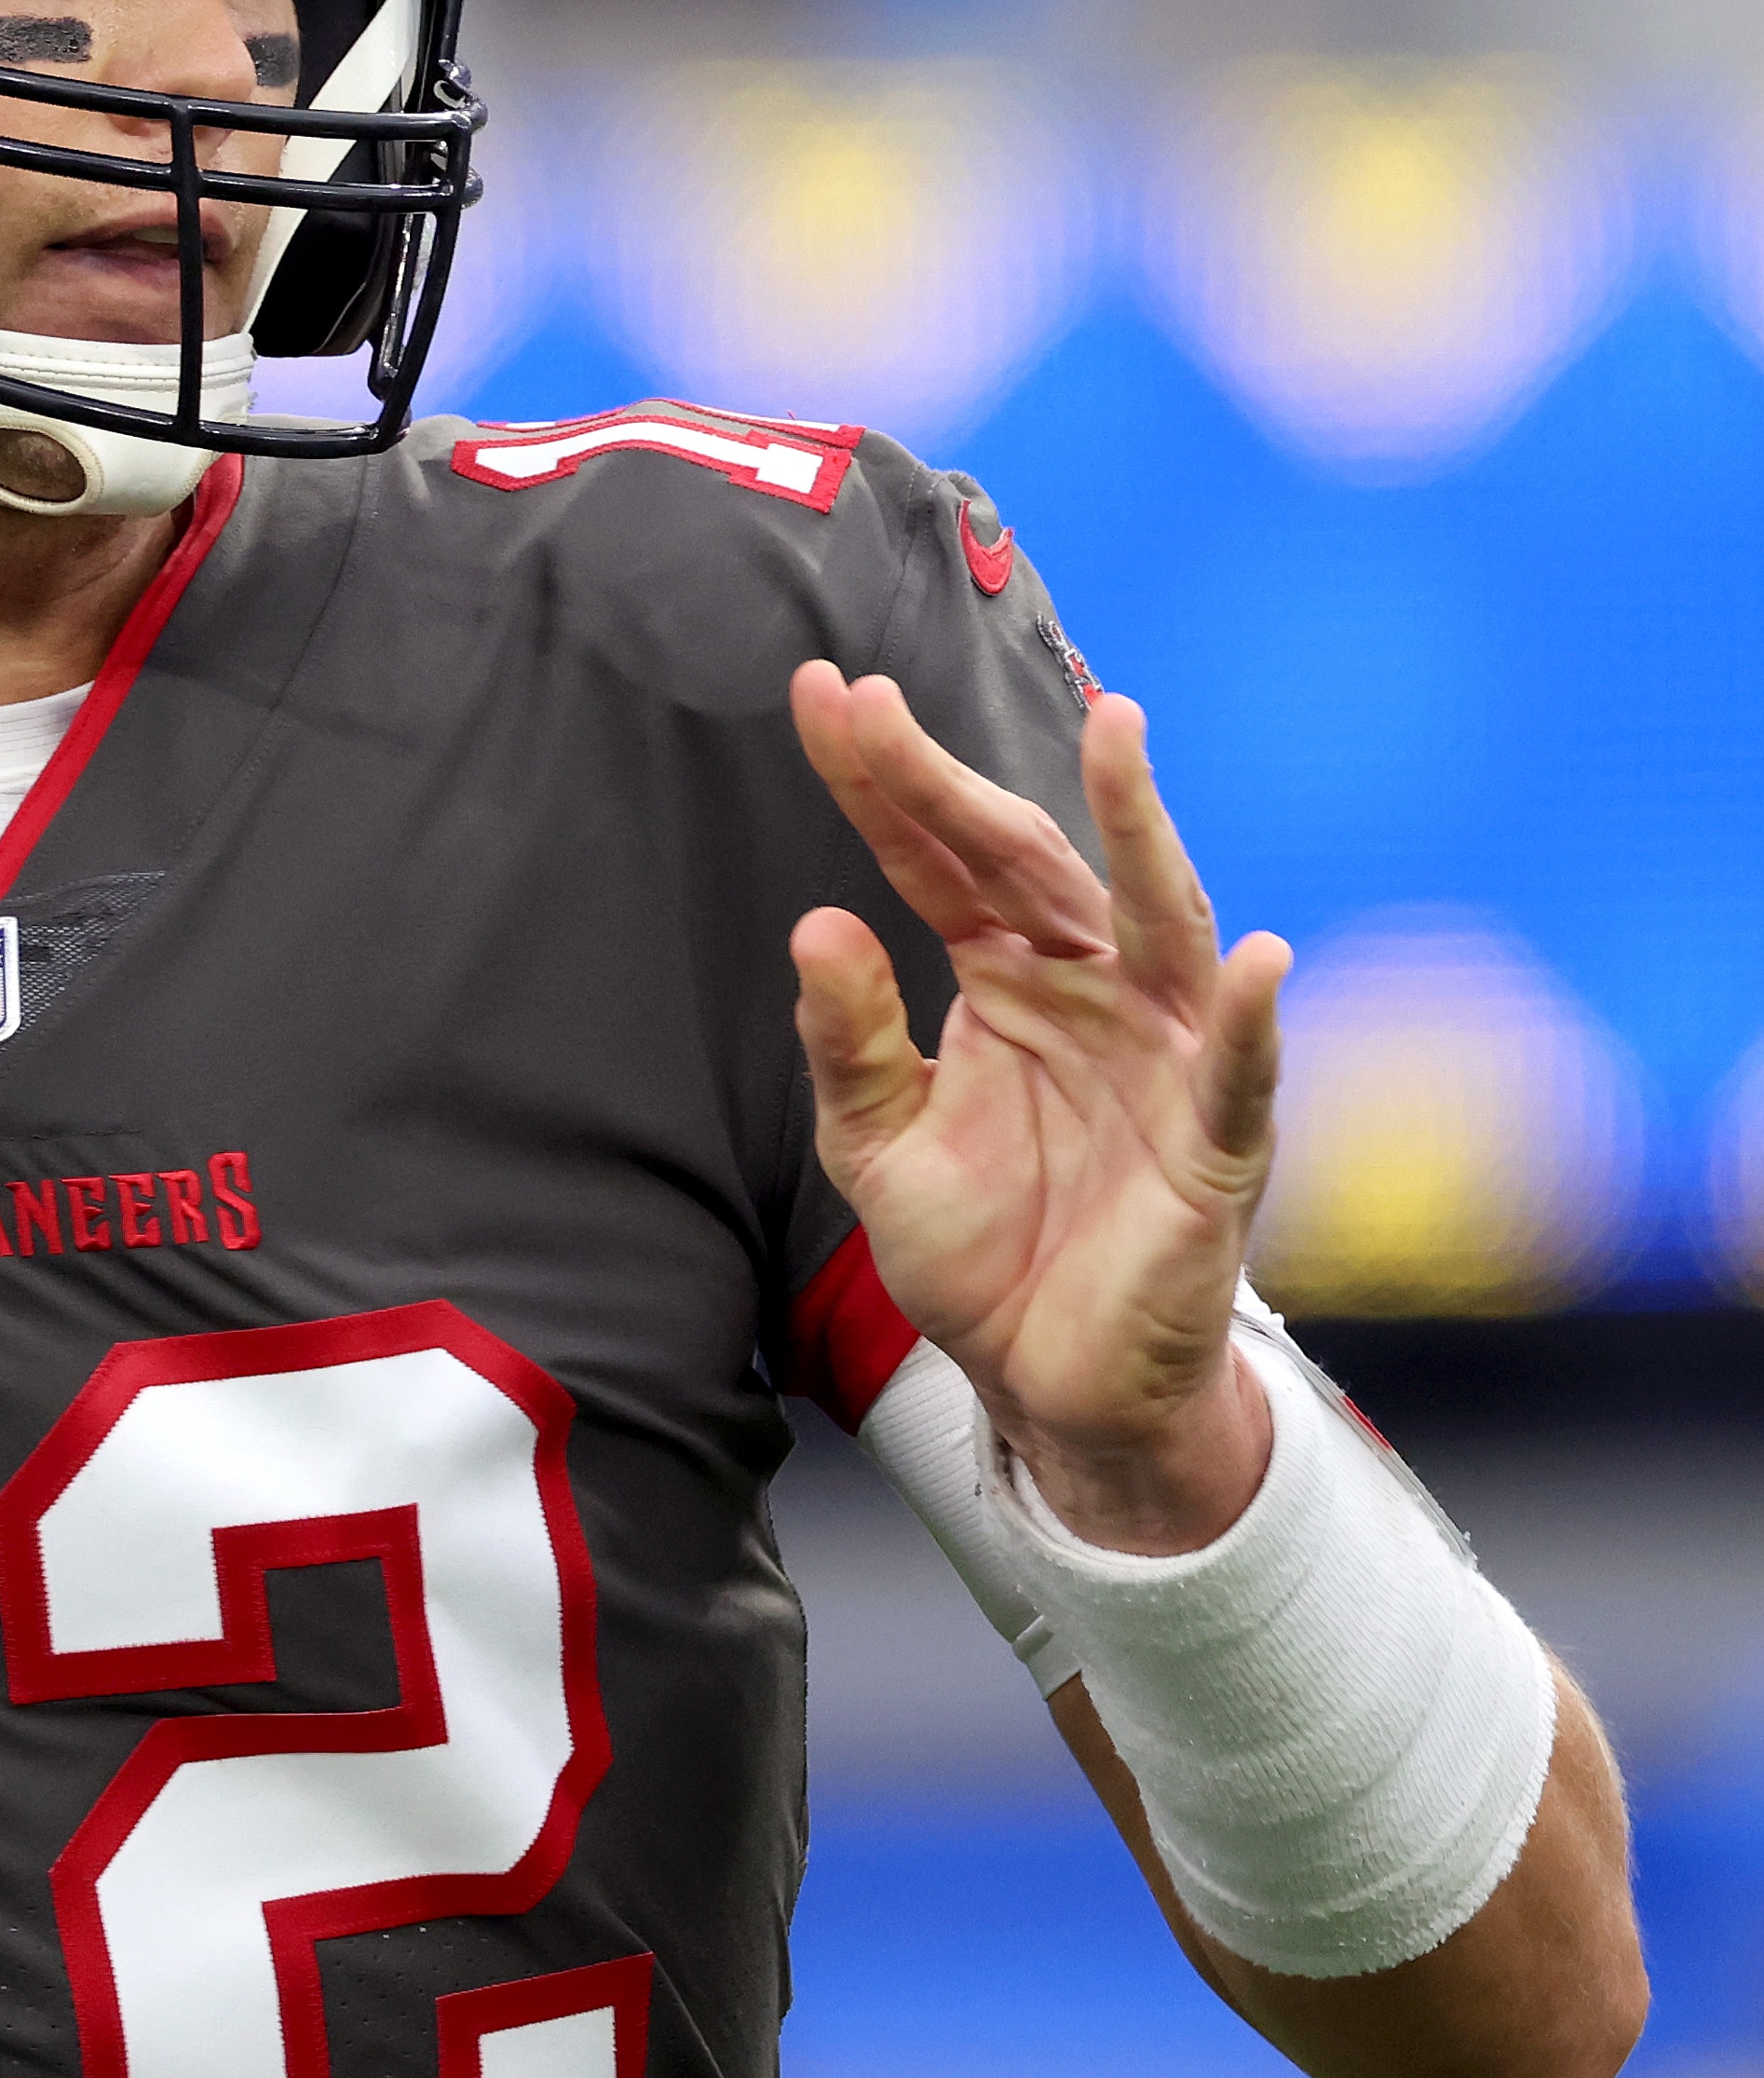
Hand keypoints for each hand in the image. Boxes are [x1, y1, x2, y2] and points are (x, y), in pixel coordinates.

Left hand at [788, 663, 1290, 1552]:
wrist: (1044, 1383)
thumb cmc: (979, 1250)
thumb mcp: (879, 1142)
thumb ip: (850, 1039)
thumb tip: (816, 922)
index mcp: (1007, 976)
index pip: (937, 858)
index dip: (883, 780)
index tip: (819, 694)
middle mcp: (1092, 990)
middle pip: (1025, 861)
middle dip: (951, 781)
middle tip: (875, 704)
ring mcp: (1165, 1056)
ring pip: (1159, 922)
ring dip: (1141, 830)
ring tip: (1118, 733)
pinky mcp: (1217, 1146)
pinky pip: (1245, 1075)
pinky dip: (1259, 1021)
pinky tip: (1261, 960)